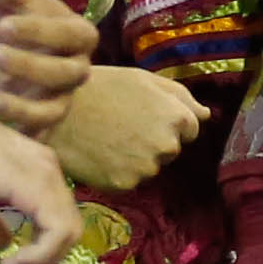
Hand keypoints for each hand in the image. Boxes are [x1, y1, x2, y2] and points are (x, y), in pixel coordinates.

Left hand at [0, 0, 92, 128]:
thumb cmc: (12, 25)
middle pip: (68, 71)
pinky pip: (41, 126)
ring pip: (56, 103)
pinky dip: (19, 121)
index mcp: (78, 33)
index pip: (71, 32)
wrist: (3, 57)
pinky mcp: (47, 119)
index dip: (40, 29)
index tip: (2, 23)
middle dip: (30, 64)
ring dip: (24, 100)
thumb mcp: (6, 3)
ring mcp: (64, 96)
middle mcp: (78, 66)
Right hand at [45, 64, 203, 188]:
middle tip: (122, 125)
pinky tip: (100, 153)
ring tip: (108, 137)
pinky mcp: (125, 184)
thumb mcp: (142, 79)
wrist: (56, 111)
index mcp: (176, 117)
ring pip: (149, 166)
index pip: (190, 129)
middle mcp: (167, 145)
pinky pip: (129, 179)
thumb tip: (205, 115)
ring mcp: (146, 167)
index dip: (166, 121)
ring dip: (136, 157)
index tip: (142, 115)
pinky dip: (118, 170)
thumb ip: (180, 97)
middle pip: (170, 150)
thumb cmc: (100, 87)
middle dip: (153, 140)